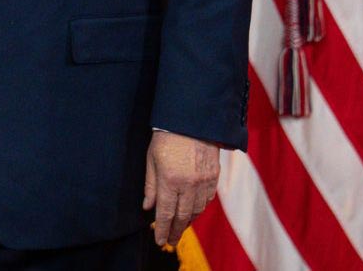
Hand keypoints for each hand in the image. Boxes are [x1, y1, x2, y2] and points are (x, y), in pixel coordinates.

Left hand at [142, 130, 218, 246]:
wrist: (192, 120)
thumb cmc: (166, 137)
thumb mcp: (151, 159)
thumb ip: (150, 185)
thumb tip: (147, 207)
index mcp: (169, 180)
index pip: (165, 213)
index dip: (162, 229)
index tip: (160, 241)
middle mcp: (188, 184)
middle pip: (182, 216)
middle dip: (175, 231)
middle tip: (170, 240)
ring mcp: (203, 181)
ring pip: (197, 210)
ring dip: (188, 221)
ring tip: (180, 227)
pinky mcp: (214, 177)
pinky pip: (207, 200)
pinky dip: (200, 209)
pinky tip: (194, 212)